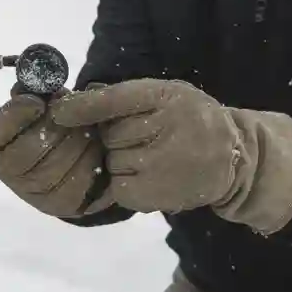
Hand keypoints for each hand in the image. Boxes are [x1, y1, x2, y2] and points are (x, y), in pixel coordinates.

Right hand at [0, 88, 113, 218]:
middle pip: (28, 149)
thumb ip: (39, 92)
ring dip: (78, 142)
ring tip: (88, 130)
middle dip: (56, 128)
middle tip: (73, 116)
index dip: (17, 115)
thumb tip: (38, 81)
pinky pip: (78, 182)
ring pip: (56, 165)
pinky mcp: (60, 205)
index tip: (39, 102)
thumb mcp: (47, 103)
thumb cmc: (59, 125)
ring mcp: (33, 193)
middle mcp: (7, 172)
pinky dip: (91, 162)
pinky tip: (96, 150)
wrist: (81, 161)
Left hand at [49, 79, 291, 234]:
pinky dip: (125, 182)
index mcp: (167, 97)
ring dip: (121, 160)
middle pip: (108, 133)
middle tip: (145, 137)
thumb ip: (124, 97)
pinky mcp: (152, 195)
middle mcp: (165, 128)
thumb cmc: (190, 121)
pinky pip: (117, 184)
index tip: (58, 112)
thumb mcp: (165, 96)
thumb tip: (72, 102)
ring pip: (111, 160)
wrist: (232, 159)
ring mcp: (159, 165)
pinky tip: (148, 177)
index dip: (84, 106)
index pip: (116, 99)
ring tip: (152, 158)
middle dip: (116, 136)